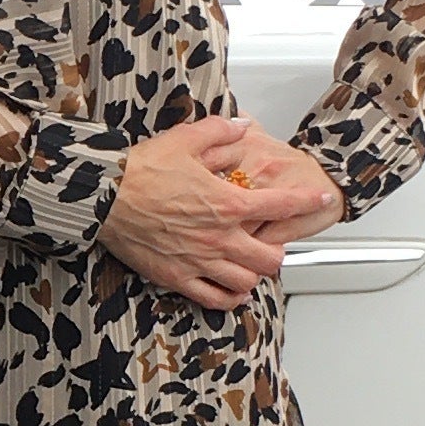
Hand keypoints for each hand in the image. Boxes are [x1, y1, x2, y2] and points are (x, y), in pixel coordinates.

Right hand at [101, 116, 345, 307]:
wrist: (103, 197)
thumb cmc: (141, 170)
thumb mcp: (186, 138)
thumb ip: (221, 132)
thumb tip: (242, 126)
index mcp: (227, 203)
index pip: (281, 206)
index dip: (307, 201)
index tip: (321, 198)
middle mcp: (219, 237)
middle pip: (270, 257)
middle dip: (278, 249)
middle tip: (273, 240)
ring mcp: (200, 261)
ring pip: (246, 281)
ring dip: (255, 274)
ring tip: (253, 264)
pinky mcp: (178, 278)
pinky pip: (215, 299)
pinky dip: (230, 298)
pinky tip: (234, 291)